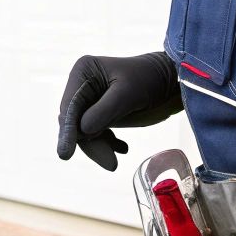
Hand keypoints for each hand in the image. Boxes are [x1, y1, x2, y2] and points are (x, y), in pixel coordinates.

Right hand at [56, 51, 182, 170]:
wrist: (169, 79)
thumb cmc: (149, 79)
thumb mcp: (127, 94)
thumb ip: (103, 112)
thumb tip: (82, 131)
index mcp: (83, 71)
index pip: (69, 106)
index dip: (68, 131)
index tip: (66, 154)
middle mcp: (82, 83)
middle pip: (74, 120)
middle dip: (90, 143)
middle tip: (111, 164)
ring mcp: (90, 97)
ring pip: (84, 129)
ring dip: (99, 145)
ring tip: (115, 161)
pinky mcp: (99, 109)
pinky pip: (96, 131)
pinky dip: (107, 142)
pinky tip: (123, 148)